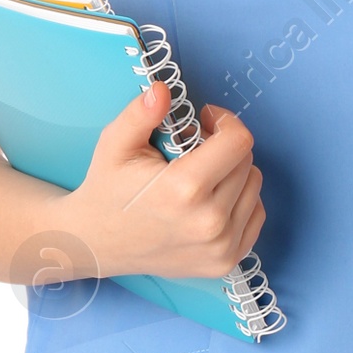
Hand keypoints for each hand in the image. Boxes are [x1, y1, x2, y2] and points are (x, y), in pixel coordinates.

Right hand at [63, 83, 265, 280]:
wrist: (97, 243)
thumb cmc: (107, 190)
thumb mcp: (115, 144)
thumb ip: (141, 113)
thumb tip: (162, 90)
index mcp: (184, 190)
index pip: (238, 142)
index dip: (224, 122)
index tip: (204, 121)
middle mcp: (209, 222)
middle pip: (246, 161)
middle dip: (223, 147)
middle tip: (193, 150)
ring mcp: (220, 247)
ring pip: (254, 187)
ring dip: (233, 173)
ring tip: (200, 177)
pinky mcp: (226, 262)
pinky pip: (255, 214)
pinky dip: (240, 201)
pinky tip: (210, 200)